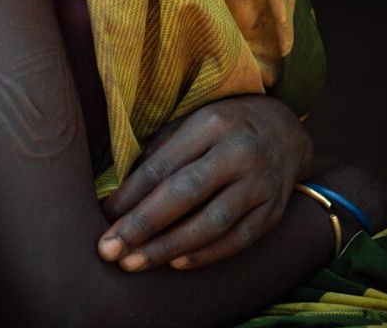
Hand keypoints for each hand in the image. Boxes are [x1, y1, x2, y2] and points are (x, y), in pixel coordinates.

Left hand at [96, 94, 313, 271]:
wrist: (283, 129)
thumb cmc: (224, 127)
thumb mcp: (193, 122)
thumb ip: (162, 153)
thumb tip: (121, 199)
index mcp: (212, 123)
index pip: (165, 164)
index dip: (131, 194)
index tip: (103, 217)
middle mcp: (239, 152)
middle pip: (185, 193)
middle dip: (142, 225)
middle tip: (109, 250)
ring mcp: (260, 183)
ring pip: (211, 223)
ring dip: (168, 247)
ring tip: (134, 263)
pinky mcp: (273, 210)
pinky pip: (237, 240)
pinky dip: (205, 254)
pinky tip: (176, 264)